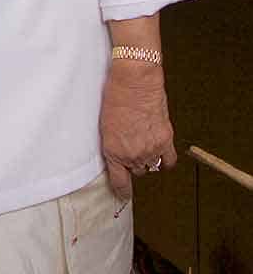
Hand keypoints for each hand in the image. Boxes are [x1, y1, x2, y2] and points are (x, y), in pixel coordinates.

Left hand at [99, 61, 177, 202]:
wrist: (133, 79)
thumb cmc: (114, 96)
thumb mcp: (103, 123)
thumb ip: (111, 143)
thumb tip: (117, 156)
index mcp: (113, 151)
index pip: (120, 183)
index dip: (121, 190)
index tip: (122, 194)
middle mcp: (132, 154)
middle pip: (136, 172)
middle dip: (132, 163)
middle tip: (130, 147)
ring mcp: (150, 148)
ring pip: (151, 166)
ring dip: (147, 159)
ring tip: (141, 142)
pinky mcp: (165, 140)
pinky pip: (168, 161)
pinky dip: (164, 159)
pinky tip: (159, 152)